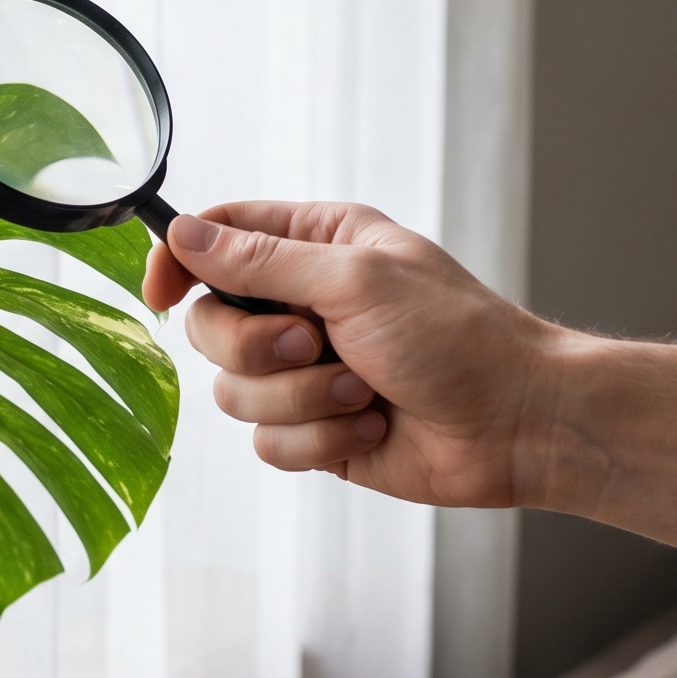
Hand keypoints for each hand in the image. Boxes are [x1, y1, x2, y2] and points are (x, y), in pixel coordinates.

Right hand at [141, 202, 561, 505]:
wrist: (516, 424)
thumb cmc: (456, 336)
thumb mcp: (355, 280)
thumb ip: (262, 261)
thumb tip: (183, 234)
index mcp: (315, 245)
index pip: (215, 238)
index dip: (178, 263)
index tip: (160, 293)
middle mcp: (302, 304)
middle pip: (208, 326)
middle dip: (257, 348)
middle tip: (314, 344)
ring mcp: (304, 371)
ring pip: (232, 392)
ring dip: (301, 399)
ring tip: (364, 391)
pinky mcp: (314, 430)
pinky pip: (265, 443)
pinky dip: (319, 439)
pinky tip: (372, 425)